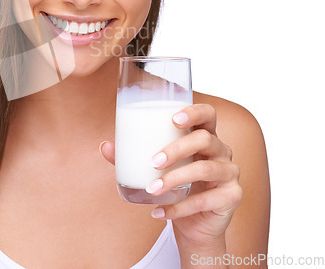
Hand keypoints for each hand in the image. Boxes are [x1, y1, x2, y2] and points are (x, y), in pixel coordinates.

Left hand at [100, 103, 241, 249]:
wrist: (194, 225)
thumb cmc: (175, 187)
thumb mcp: (155, 169)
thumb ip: (132, 156)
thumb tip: (104, 146)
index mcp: (205, 136)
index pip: (208, 114)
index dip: (194, 112)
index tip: (173, 119)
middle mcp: (221, 150)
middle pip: (205, 139)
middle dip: (177, 148)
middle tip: (153, 161)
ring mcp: (230, 173)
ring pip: (205, 169)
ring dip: (175, 179)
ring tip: (152, 189)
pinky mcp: (232, 197)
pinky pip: (206, 200)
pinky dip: (179, 207)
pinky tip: (159, 212)